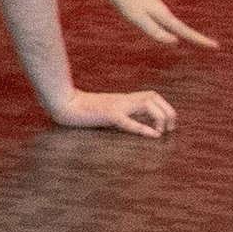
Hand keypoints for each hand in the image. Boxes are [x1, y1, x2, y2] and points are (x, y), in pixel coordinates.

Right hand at [49, 88, 177, 136]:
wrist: (62, 105)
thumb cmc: (80, 111)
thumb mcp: (105, 110)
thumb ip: (120, 113)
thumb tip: (135, 124)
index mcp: (122, 99)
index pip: (152, 95)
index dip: (165, 108)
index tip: (168, 125)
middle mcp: (122, 99)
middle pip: (154, 97)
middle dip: (168, 112)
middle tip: (170, 129)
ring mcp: (115, 106)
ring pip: (146, 104)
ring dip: (159, 118)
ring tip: (161, 132)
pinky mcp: (107, 115)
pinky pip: (129, 121)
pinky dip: (144, 128)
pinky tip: (154, 136)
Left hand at [107, 0, 215, 50]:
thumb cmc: (126, 1)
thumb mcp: (138, 19)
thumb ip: (154, 30)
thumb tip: (175, 42)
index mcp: (164, 17)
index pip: (185, 32)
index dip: (200, 40)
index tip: (216, 46)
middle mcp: (164, 12)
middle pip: (183, 29)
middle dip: (197, 37)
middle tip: (212, 45)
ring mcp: (158, 9)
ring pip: (176, 24)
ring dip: (187, 32)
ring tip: (197, 39)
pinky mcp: (151, 6)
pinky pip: (167, 20)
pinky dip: (175, 27)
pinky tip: (170, 28)